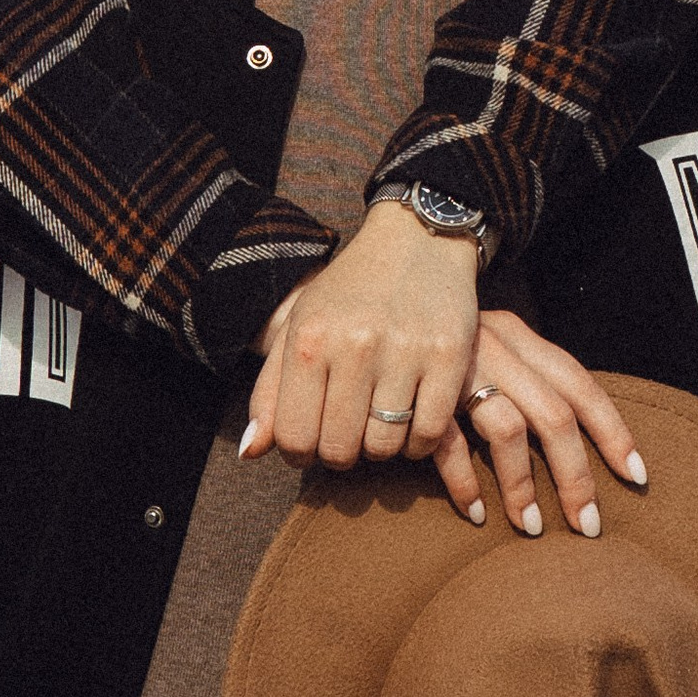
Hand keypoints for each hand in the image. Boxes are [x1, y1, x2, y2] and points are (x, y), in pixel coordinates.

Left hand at [241, 199, 478, 477]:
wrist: (416, 242)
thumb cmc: (349, 294)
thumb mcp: (299, 328)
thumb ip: (269, 393)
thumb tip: (249, 453)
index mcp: (309, 340)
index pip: (294, 438)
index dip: (300, 454)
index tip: (313, 444)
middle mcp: (354, 345)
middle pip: (340, 449)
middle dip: (341, 454)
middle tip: (349, 435)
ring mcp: (405, 351)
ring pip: (385, 446)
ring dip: (381, 448)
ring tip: (380, 425)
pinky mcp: (448, 356)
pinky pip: (430, 433)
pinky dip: (419, 442)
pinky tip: (412, 422)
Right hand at [432, 312, 648, 540]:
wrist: (374, 283)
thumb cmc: (436, 332)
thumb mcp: (487, 343)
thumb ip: (522, 379)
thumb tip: (578, 437)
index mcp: (518, 334)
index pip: (580, 383)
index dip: (614, 431)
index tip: (637, 476)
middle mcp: (494, 345)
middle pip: (554, 415)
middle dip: (577, 476)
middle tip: (589, 526)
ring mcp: (455, 367)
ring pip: (507, 430)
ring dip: (523, 486)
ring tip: (534, 528)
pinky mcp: (417, 391)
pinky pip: (449, 442)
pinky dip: (465, 482)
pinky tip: (475, 514)